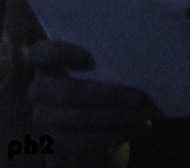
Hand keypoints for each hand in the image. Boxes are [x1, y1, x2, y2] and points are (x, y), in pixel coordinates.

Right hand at [28, 40, 156, 166]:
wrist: (86, 111)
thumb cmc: (98, 73)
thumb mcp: (98, 60)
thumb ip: (106, 55)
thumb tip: (137, 57)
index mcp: (43, 60)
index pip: (43, 54)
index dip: (63, 55)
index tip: (90, 59)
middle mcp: (38, 89)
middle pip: (71, 93)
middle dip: (110, 96)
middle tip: (140, 97)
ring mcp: (42, 118)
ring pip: (82, 120)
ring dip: (118, 118)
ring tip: (145, 115)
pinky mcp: (55, 142)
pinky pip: (86, 142)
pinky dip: (117, 135)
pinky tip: (140, 128)